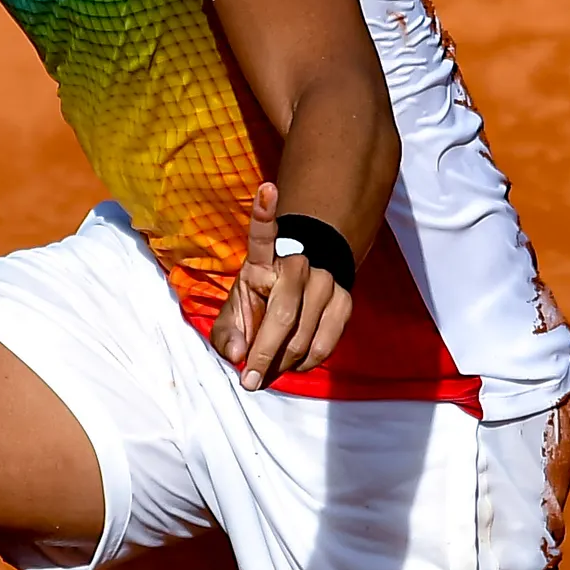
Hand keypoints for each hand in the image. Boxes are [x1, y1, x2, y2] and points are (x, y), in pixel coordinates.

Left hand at [212, 181, 353, 389]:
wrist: (302, 284)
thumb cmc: (259, 297)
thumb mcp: (234, 309)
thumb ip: (226, 333)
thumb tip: (237, 354)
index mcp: (263, 257)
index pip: (262, 232)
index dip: (264, 211)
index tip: (267, 188)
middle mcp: (298, 264)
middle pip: (284, 313)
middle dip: (264, 354)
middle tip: (249, 380)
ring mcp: (325, 282)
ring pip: (305, 334)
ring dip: (284, 365)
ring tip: (267, 375)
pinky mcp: (344, 302)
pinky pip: (327, 342)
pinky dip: (308, 363)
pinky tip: (294, 366)